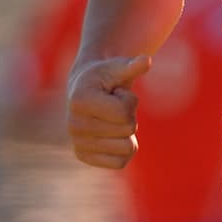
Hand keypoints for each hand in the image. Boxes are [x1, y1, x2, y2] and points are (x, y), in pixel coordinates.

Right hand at [66, 52, 150, 168]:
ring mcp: (77, 143)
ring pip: (128, 148)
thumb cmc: (104, 76)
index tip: (116, 93)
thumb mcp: (117, 67)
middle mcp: (74, 125)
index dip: (130, 100)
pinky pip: (120, 162)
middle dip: (128, 115)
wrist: (84, 90)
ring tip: (112, 119)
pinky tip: (112, 135)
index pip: (124, 113)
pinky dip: (124, 148)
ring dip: (127, 132)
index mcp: (80, 100)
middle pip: (128, 129)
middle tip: (113, 106)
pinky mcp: (84, 156)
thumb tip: (147, 60)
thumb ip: (132, 65)